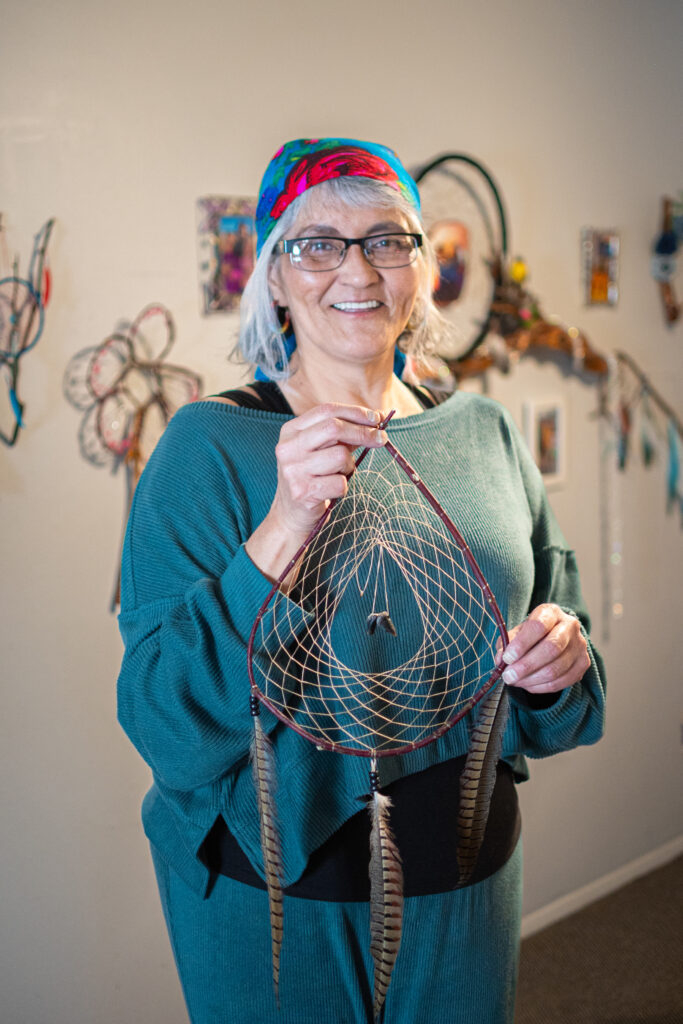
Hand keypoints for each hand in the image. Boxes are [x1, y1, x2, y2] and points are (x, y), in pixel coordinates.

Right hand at [246, 403, 386, 581]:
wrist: (290, 516)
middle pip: (334, 428)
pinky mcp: (303, 492)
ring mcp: (293, 470)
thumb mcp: (319, 451)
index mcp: (290, 431)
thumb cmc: (311, 478)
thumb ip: (342, 435)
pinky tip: (333, 491)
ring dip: (349, 466)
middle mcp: (288, 448)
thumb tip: (376, 420)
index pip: (326, 410)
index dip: (355, 412)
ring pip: (340, 456)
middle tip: (382, 439)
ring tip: (341, 474)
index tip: (377, 418)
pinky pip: (340, 483)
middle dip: (363, 432)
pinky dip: (344, 486)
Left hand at [496, 604, 590, 694]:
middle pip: (551, 649)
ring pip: (556, 669)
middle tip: (508, 676)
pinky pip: (561, 682)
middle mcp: (570, 626)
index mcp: (551, 612)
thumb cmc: (532, 634)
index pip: (538, 626)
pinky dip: (541, 687)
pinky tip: (528, 684)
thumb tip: (500, 660)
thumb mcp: (517, 632)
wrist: (556, 636)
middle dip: (526, 666)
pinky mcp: (583, 664)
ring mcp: (580, 646)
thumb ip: (507, 643)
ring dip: (531, 679)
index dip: (521, 644)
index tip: (507, 658)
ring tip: (515, 681)